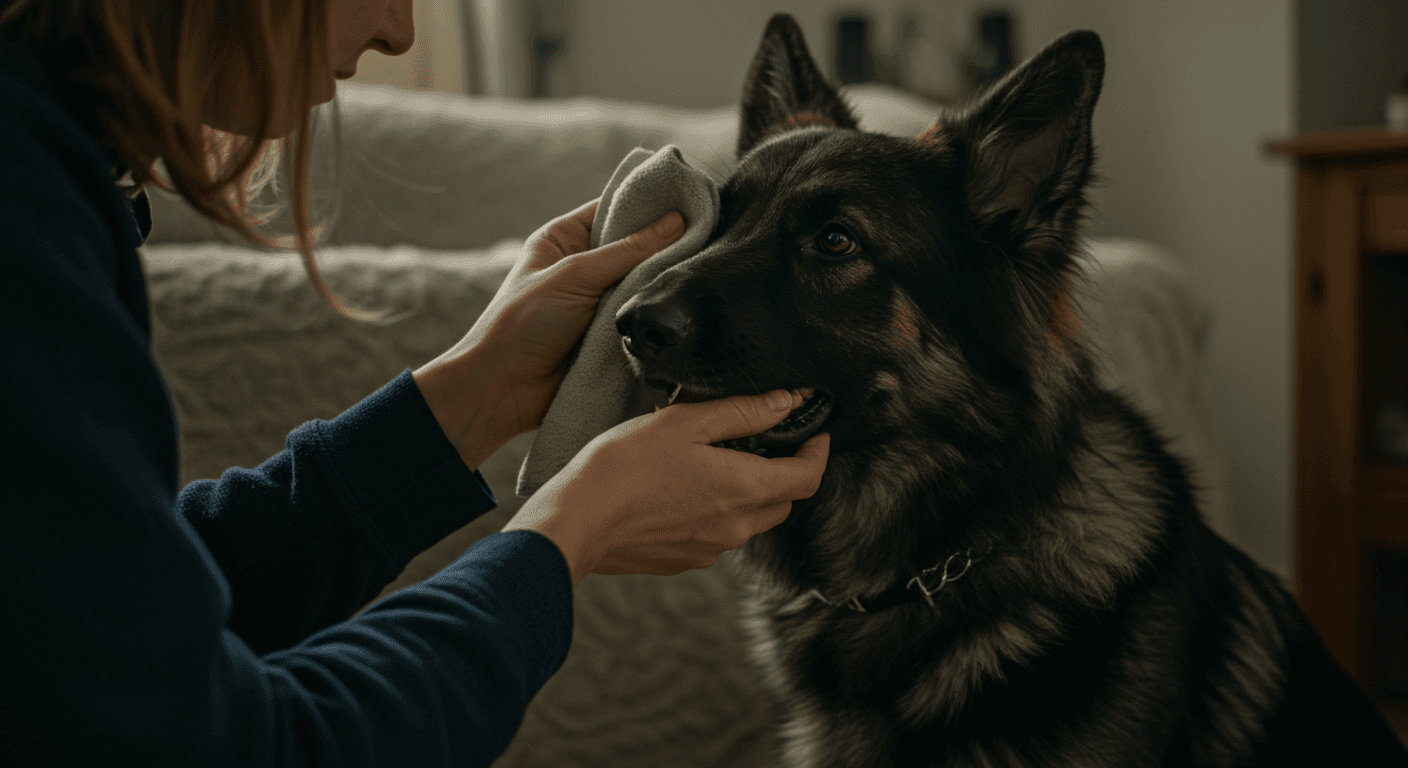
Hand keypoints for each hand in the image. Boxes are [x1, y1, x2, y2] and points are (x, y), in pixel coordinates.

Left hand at [414, 200, 685, 469]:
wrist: (502, 391)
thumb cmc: (522, 324)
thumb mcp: (575, 275)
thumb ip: (629, 251)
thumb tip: (678, 221)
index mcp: (565, 239)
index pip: (615, 210)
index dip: (651, 205)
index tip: (693, 201)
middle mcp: (583, 266)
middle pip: (634, 248)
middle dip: (665, 246)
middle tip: (710, 237)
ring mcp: (598, 302)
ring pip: (642, 284)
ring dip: (662, 284)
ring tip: (705, 270)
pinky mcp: (610, 335)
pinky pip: (641, 319)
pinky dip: (657, 316)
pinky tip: (687, 306)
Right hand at [503, 390, 830, 584]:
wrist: (576, 523)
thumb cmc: (625, 466)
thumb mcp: (686, 422)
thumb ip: (743, 412)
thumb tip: (787, 402)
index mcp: (745, 489)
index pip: (809, 477)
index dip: (818, 451)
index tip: (813, 430)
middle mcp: (736, 527)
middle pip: (784, 501)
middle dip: (785, 470)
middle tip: (764, 439)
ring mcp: (710, 548)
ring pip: (750, 519)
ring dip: (749, 491)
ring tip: (716, 459)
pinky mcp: (684, 559)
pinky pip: (717, 533)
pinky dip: (717, 510)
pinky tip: (684, 487)